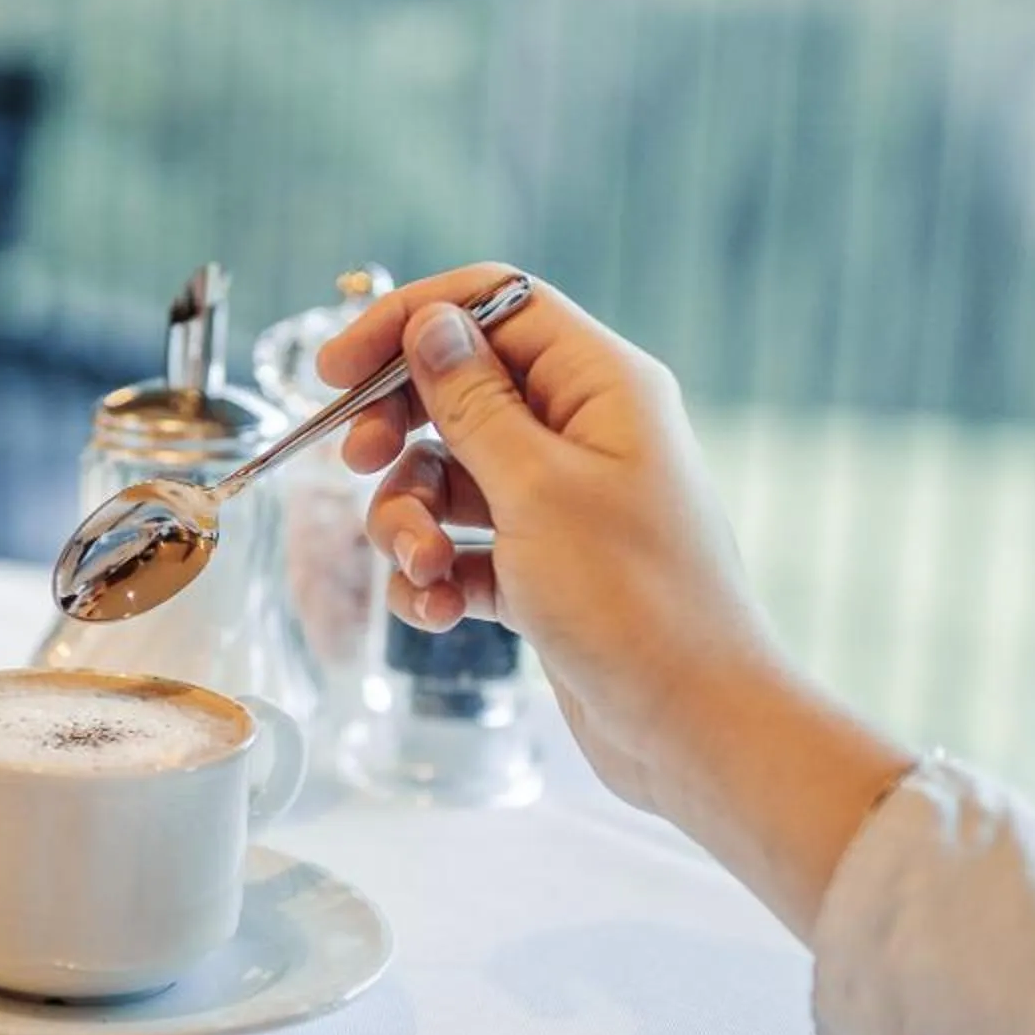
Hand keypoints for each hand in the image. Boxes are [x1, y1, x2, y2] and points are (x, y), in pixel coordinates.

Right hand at [318, 266, 912, 931]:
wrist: (696, 729)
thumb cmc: (636, 604)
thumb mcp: (537, 490)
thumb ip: (472, 403)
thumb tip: (432, 322)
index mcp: (602, 386)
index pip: (494, 304)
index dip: (411, 321)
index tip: (339, 370)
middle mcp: (586, 432)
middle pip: (459, 390)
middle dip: (399, 433)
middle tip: (358, 465)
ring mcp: (564, 504)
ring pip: (449, 477)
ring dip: (411, 520)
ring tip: (424, 570)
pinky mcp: (544, 570)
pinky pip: (463, 547)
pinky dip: (436, 575)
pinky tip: (436, 613)